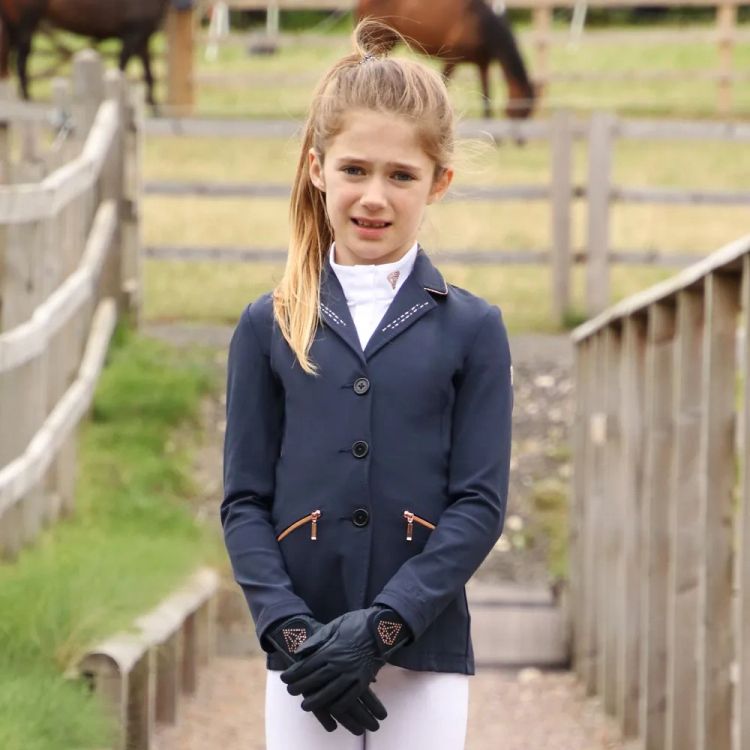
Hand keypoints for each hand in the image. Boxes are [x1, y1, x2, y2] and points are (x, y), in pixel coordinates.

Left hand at [280, 606, 410, 716]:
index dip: (293, 674)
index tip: (285, 679)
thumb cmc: (356, 624)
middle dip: (300, 687)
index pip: (307, 665)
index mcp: (330, 649)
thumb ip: (316, 639)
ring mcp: (352, 673)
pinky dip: (339, 706)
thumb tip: (300, 652)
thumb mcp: (334, 625)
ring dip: (316, 701)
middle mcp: (339, 663)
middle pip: (315, 680)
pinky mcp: (363, 680)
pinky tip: (331, 708)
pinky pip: (349, 698)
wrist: (381, 627)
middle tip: (290, 692)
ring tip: (305, 705)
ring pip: (330, 693)